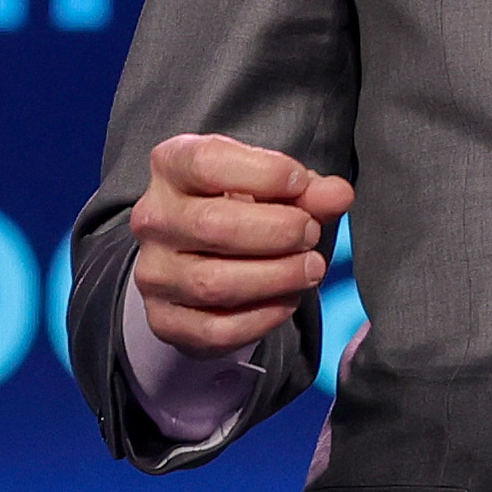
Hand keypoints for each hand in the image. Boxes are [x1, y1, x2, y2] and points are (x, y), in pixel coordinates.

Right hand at [132, 133, 356, 354]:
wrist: (195, 258)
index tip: (301, 184)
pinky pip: (217, 328)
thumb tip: (338, 195)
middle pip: (213, 226)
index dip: (264, 173)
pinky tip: (286, 300)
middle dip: (278, 232)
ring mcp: (154, 273)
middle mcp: (153, 219)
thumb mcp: (269, 187)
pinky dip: (263, 316)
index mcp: (171, 168)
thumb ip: (306, 190)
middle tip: (310, 234)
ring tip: (308, 268)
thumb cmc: (236, 209)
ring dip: (277, 277)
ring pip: (215, 283)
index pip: (207, 163)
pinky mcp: (164, 319)